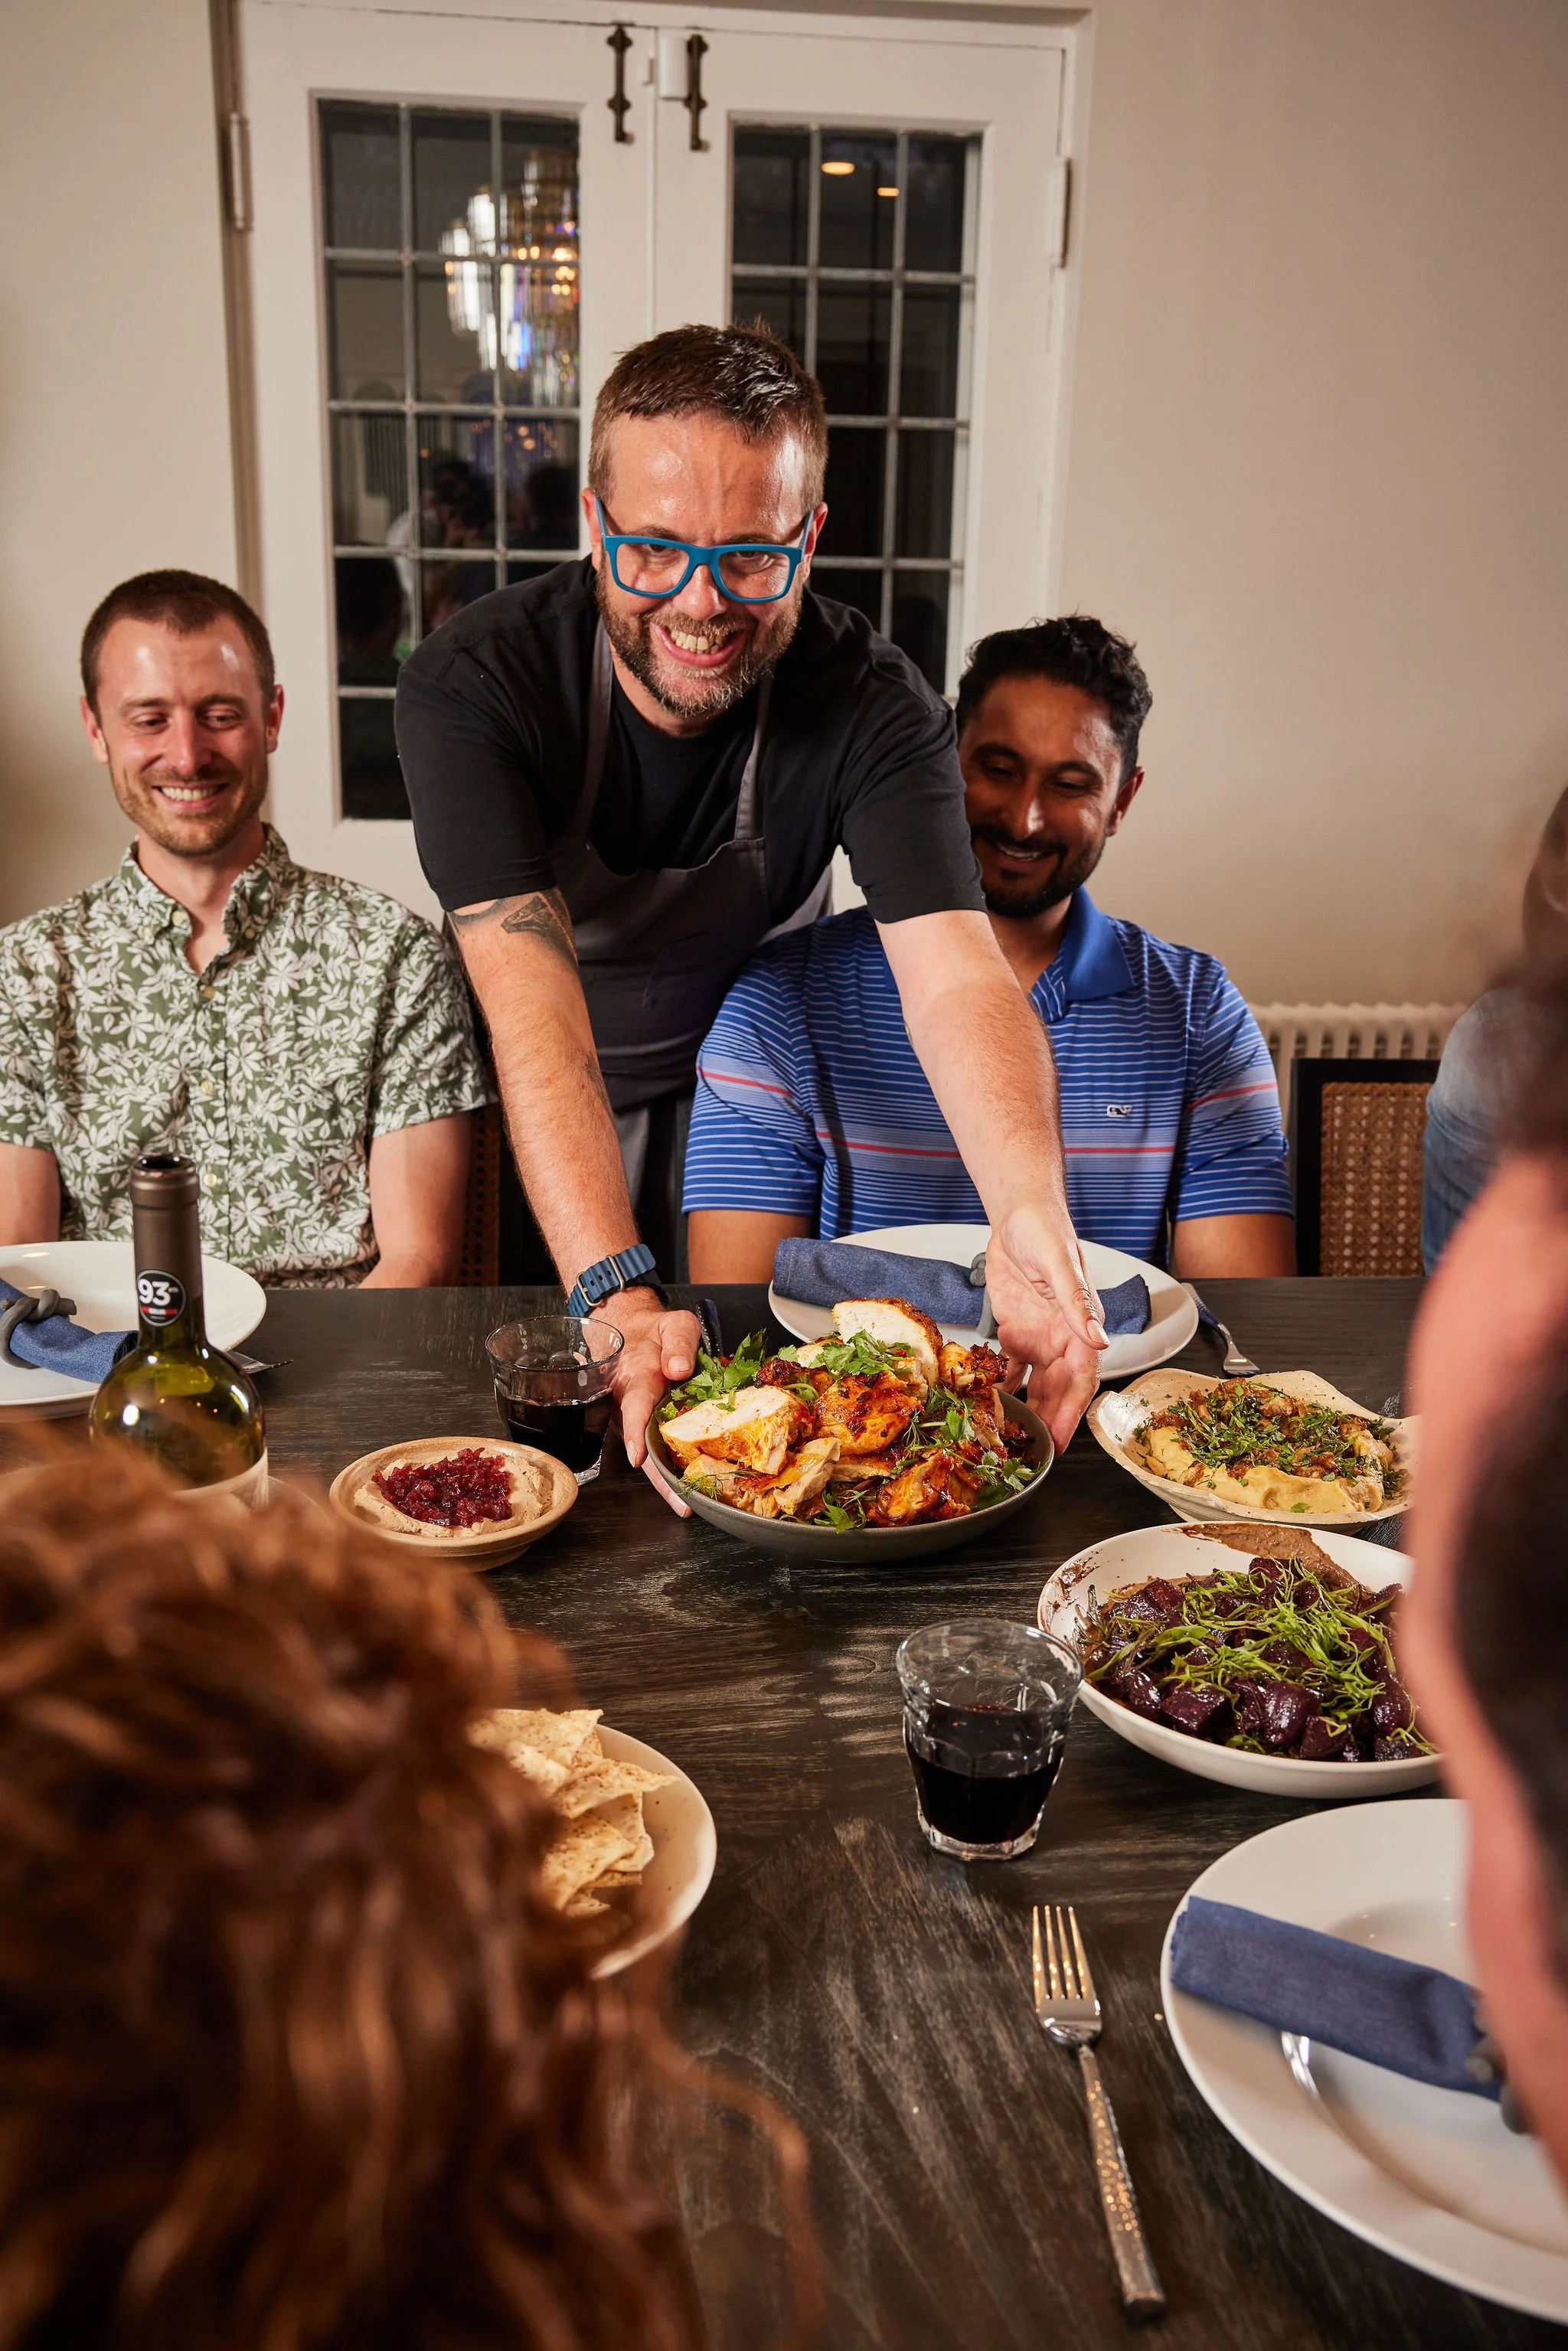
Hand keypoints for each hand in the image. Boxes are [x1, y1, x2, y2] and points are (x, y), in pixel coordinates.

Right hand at [590, 1287, 700, 1517]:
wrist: (634, 1332)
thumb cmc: (655, 1332)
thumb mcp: (673, 1323)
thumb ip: (679, 1343)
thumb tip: (679, 1369)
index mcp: (637, 1380)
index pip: (634, 1409)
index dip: (636, 1435)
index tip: (638, 1457)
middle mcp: (633, 1406)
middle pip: (642, 1448)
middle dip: (659, 1479)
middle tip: (681, 1504)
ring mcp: (639, 1420)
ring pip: (650, 1456)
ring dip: (667, 1482)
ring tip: (689, 1505)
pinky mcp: (648, 1426)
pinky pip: (659, 1450)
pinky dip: (673, 1470)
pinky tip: (693, 1487)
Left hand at [986, 1206, 1106, 1452]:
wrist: (1019, 1212)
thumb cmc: (1045, 1230)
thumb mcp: (1059, 1265)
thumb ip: (1078, 1303)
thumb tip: (1100, 1341)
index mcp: (1080, 1326)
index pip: (1081, 1379)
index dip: (1071, 1412)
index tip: (1060, 1440)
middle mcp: (1062, 1337)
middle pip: (1058, 1390)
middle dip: (1048, 1421)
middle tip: (1031, 1453)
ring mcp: (1038, 1336)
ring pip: (1036, 1384)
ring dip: (1027, 1410)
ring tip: (1010, 1439)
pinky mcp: (1015, 1331)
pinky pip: (1010, 1368)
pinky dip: (1002, 1388)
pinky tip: (989, 1407)